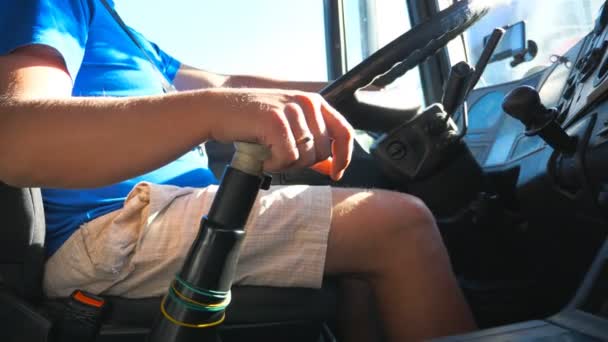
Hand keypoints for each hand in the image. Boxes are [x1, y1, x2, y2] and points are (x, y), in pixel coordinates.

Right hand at [208, 88, 353, 180]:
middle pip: (323, 151)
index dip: (344, 157)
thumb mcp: (288, 129)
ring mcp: (292, 110)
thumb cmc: (252, 122)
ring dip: (286, 164)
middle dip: (303, 163)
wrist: (218, 111)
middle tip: (280, 158)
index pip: (344, 131)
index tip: (336, 174)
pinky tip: (262, 157)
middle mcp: (307, 102)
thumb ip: (311, 146)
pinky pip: (287, 158)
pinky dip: (274, 165)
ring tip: (269, 154)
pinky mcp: (276, 121)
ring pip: (306, 157)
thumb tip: (332, 167)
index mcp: (314, 102)